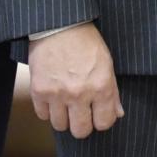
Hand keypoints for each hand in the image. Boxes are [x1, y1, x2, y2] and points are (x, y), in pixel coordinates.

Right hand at [27, 23, 122, 138]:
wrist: (58, 26)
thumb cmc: (85, 42)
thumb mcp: (106, 64)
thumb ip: (112, 92)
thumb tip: (117, 113)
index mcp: (101, 86)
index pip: (104, 123)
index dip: (102, 121)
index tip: (98, 115)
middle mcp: (80, 93)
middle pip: (80, 130)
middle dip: (82, 125)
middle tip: (81, 114)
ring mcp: (57, 93)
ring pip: (60, 126)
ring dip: (63, 117)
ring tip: (66, 104)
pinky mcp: (39, 91)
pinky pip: (42, 115)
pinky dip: (47, 109)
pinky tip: (53, 97)